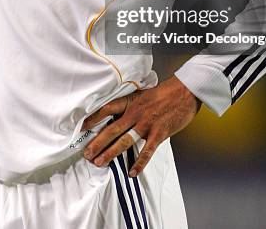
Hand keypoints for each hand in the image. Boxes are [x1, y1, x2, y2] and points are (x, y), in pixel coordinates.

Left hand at [82, 76, 200, 176]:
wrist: (184, 92)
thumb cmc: (164, 93)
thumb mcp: (142, 95)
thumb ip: (131, 106)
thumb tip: (118, 115)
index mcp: (131, 102)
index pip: (106, 109)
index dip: (93, 118)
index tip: (81, 128)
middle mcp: (135, 113)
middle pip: (112, 129)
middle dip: (98, 142)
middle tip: (86, 153)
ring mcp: (147, 124)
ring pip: (125, 141)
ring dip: (111, 153)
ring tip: (99, 162)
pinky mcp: (159, 134)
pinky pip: (147, 151)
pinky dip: (139, 163)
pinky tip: (132, 172)